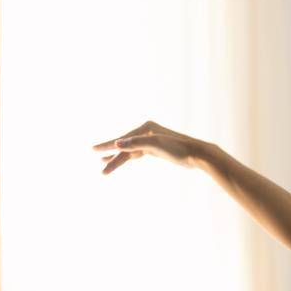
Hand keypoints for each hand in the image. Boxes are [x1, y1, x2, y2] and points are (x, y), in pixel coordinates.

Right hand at [92, 120, 208, 174]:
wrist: (198, 154)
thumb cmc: (179, 149)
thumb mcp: (156, 145)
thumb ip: (135, 144)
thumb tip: (117, 143)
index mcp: (145, 128)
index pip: (122, 140)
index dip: (107, 147)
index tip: (93, 150)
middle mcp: (147, 132)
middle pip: (124, 145)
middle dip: (110, 154)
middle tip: (96, 158)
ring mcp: (152, 140)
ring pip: (130, 150)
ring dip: (117, 156)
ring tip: (104, 162)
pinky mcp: (156, 148)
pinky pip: (137, 153)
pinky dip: (129, 156)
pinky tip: (123, 159)